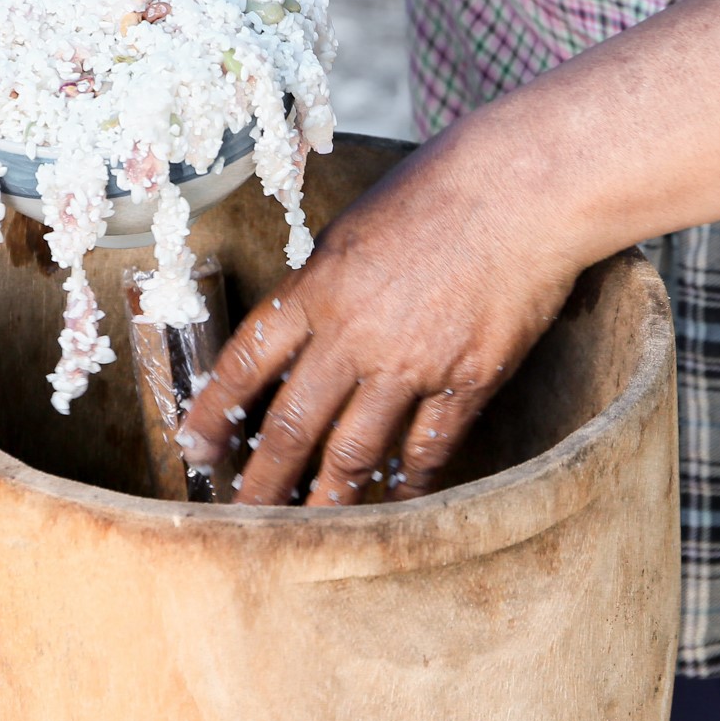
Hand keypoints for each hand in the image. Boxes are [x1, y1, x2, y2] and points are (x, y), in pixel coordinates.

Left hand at [179, 125, 584, 505]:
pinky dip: (409, 483)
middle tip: (241, 519)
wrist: (524, 188)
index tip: (195, 446)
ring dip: (325, 501)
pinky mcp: (467, 381)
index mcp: (317, 289)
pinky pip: (428, 449)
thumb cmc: (442, 190)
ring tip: (307, 532)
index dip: (213, 412)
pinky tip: (397, 503)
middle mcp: (354, 335)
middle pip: (290, 427)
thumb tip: (302, 327)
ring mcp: (412, 364)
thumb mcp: (355, 226)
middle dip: (259, 483)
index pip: (244, 363)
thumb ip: (324, 283)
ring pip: (353, 453)